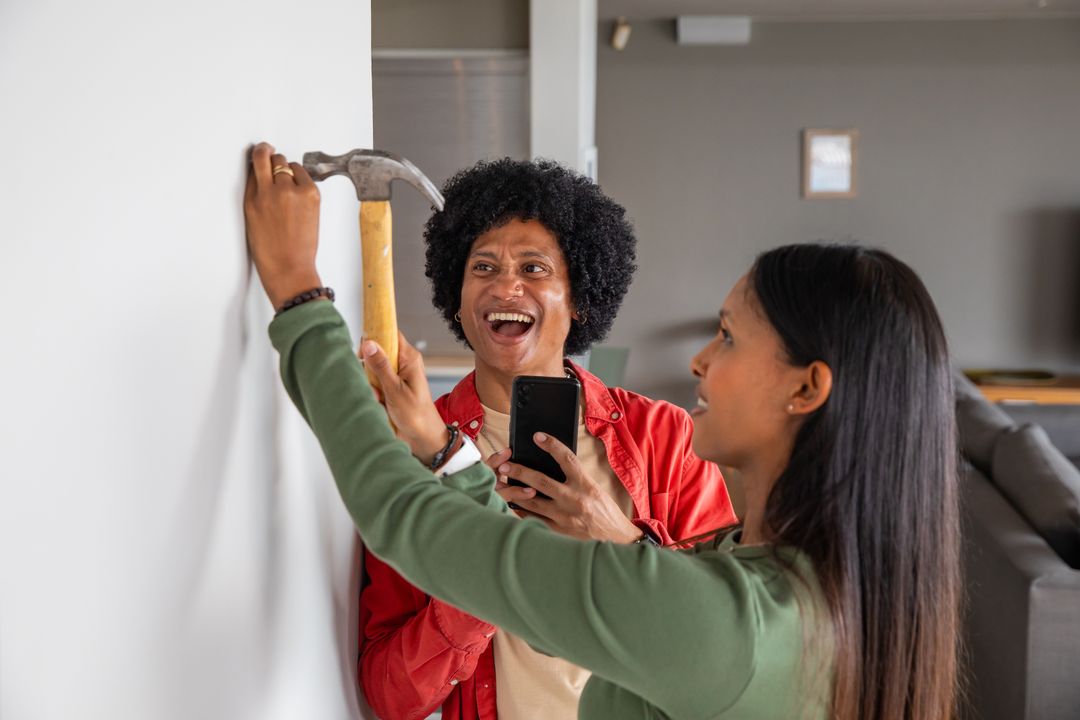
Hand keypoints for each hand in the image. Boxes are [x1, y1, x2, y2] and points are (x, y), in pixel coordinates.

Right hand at [243, 142, 322, 308]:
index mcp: (257, 195)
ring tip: (287, 191)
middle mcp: (276, 191)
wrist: (289, 266)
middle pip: (276, 159)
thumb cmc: (269, 247)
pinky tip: (297, 194)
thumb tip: (259, 169)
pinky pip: (305, 175)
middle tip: (276, 176)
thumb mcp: (251, 215)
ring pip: (291, 166)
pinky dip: (301, 179)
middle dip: (275, 164)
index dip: (261, 151)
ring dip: (288, 172)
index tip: (262, 149)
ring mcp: (296, 192)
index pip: (258, 159)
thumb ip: (254, 189)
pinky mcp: (313, 196)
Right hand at [361, 333, 450, 466]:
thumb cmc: (416, 414)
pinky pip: (373, 383)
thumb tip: (369, 343)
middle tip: (373, 384)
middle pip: (377, 351)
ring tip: (379, 398)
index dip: (374, 336)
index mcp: (409, 358)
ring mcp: (395, 375)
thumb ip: (380, 366)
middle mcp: (402, 363)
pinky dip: (372, 392)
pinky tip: (379, 402)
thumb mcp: (395, 389)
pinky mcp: (390, 387)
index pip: (390, 333)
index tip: (362, 347)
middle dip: (369, 367)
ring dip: (370, 383)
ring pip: (372, 369)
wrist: (422, 437)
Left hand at [489, 434, 642, 543]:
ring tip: (501, 484)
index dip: (552, 445)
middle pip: (541, 481)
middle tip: (504, 465)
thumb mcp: (594, 489)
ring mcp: (564, 517)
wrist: (615, 538)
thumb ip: (574, 478)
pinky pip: (534, 519)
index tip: (538, 436)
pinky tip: (512, 504)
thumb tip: (551, 465)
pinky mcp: (558, 531)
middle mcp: (574, 499)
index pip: (567, 459)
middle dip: (520, 471)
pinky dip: (522, 511)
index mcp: (585, 485)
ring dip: (514, 492)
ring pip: (532, 502)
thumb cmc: (604, 511)